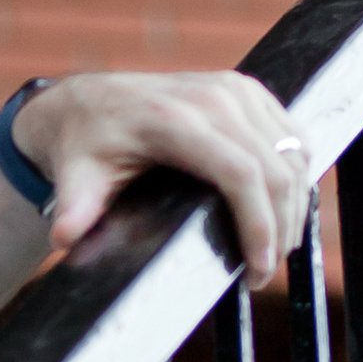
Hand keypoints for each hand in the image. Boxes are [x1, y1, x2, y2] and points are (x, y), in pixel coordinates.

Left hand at [16, 70, 311, 291]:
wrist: (88, 102)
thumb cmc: (83, 144)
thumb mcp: (75, 177)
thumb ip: (75, 208)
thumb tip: (66, 238)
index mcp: (176, 119)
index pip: (242, 174)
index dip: (259, 225)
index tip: (258, 269)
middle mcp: (215, 96)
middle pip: (277, 169)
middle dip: (281, 227)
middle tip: (265, 272)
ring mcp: (236, 89)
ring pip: (293, 153)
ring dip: (294, 205)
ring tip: (276, 249)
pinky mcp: (249, 91)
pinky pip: (292, 136)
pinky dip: (296, 176)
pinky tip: (283, 209)